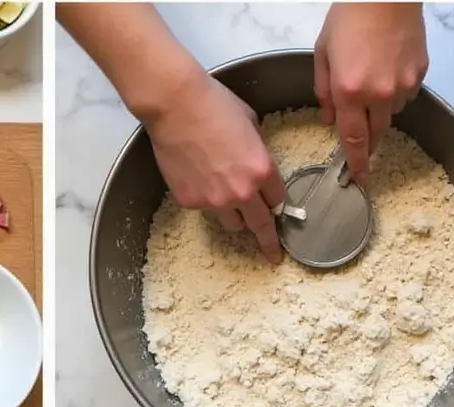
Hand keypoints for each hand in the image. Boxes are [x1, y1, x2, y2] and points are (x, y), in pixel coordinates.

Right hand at [143, 73, 285, 263]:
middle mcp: (241, 192)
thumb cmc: (213, 104)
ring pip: (231, 223)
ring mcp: (214, 201)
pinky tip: (196, 175)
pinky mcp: (190, 202)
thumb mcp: (250, 123)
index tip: (278, 210)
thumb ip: (257, 151)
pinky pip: (204, 209)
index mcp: (262, 169)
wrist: (175, 106)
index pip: (278, 199)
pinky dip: (205, 199)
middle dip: (268, 241)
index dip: (276, 200)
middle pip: (260, 225)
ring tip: (224, 197)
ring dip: (234, 216)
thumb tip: (255, 162)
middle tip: (272, 254)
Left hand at [314, 3, 427, 183]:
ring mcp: (402, 83)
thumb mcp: (323, 54)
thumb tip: (331, 121)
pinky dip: (396, 92)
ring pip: (392, 114)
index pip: (354, 141)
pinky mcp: (420, 72)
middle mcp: (379, 94)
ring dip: (381, 111)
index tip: (360, 179)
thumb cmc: (349, 17)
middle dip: (369, 141)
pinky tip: (388, 70)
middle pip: (376, 134)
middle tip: (362, 139)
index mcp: (350, 92)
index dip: (357, 164)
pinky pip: (407, 95)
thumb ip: (325, 93)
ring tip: (373, 85)